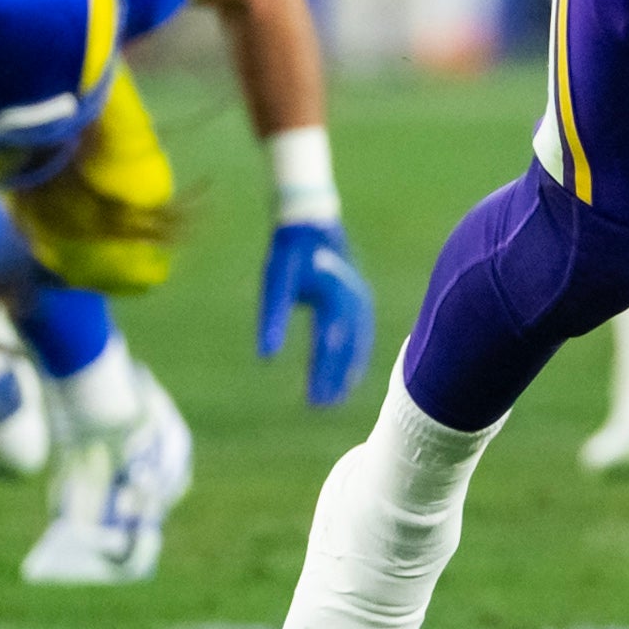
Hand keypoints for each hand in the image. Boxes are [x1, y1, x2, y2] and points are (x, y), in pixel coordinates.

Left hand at [257, 220, 375, 409]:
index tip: (312, 401)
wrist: (313, 221)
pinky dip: (356, 358)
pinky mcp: (360, 301)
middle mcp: (355, 300)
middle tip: (321, 407)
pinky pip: (362, 336)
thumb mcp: (275, 281)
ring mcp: (362, 300)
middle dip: (336, 379)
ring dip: (348, 372)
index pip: (329, 344)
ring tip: (334, 399)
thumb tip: (265, 356)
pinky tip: (347, 376)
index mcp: (335, 295)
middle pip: (348, 349)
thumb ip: (272, 317)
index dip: (322, 374)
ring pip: (360, 345)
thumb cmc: (290, 252)